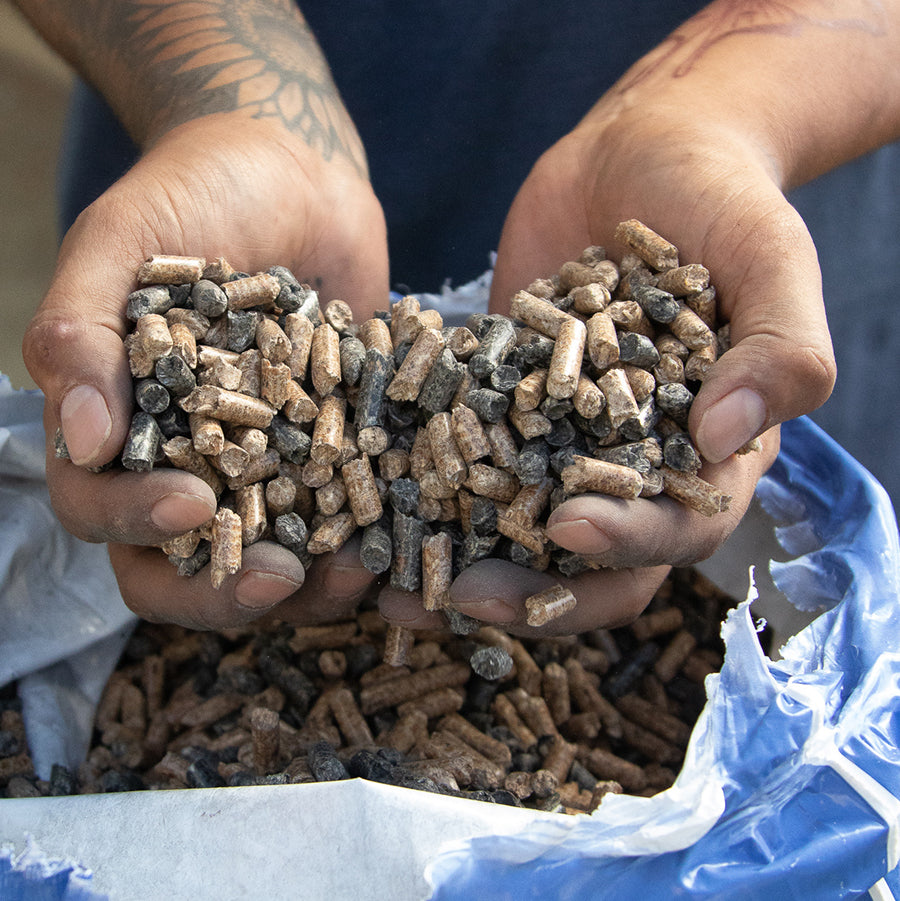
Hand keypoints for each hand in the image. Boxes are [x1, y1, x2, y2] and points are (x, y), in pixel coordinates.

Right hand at [23, 115, 388, 629]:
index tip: (194, 504)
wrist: (296, 171)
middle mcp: (193, 463)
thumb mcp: (121, 241)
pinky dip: (375, 540)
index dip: (136, 524)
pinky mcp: (338, 454)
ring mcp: (271, 466)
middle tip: (283, 579)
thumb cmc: (196, 192)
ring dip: (311, 585)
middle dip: (228, 588)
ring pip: (274, 561)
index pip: (102, 510)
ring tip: (359, 571)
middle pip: (186, 566)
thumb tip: (83, 439)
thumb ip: (81, 330)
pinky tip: (406, 545)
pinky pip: (352, 516)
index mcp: (125, 430)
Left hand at [382, 99, 828, 635]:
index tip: (565, 526)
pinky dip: (421, 492)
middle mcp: (630, 468)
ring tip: (386, 588)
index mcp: (707, 458)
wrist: (641, 148)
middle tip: (455, 596)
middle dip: (527, 590)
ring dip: (457, 568)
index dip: (627, 543)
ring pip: (514, 534)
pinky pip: (462, 463)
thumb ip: (778, 347)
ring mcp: (559, 445)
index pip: (676, 530)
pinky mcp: (501, 410)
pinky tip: (365, 503)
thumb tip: (723, 438)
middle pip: (589, 564)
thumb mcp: (769, 258)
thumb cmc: (720, 197)